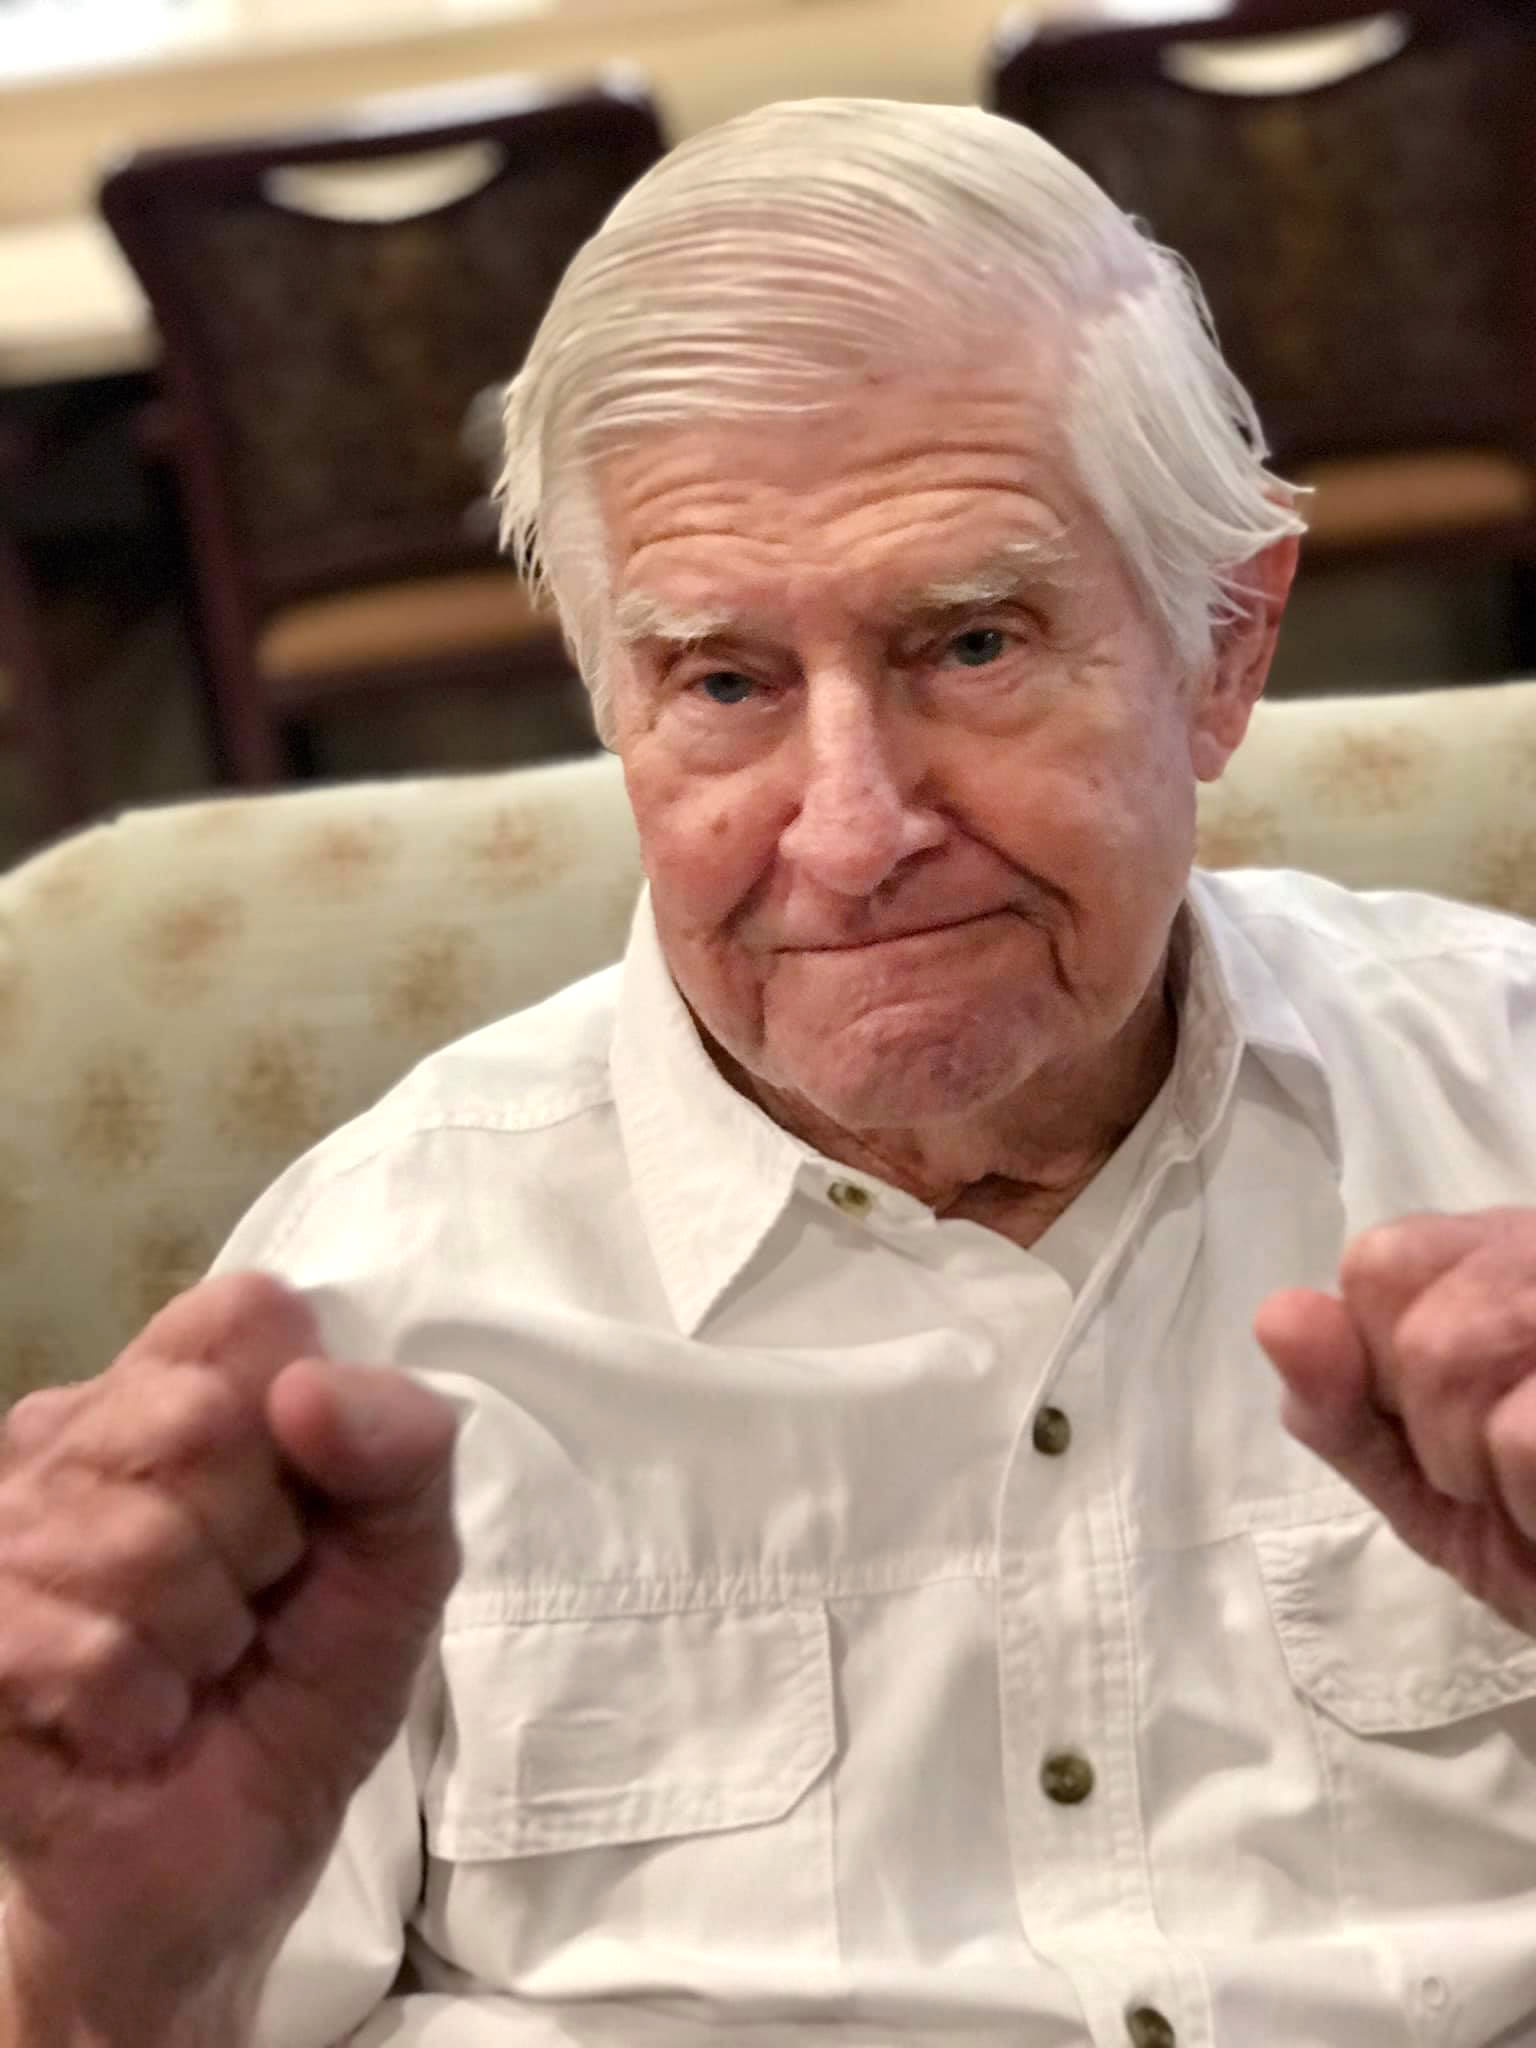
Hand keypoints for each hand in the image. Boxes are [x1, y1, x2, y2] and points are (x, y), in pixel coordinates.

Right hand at [0, 1273, 460, 2040]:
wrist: (219, 1864)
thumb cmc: (303, 1688)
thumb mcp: (403, 1561)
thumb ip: (404, 1448)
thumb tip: (306, 1390)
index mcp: (175, 1387)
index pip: (246, 1313)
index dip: (305, 1417)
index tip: (304, 1507)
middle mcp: (68, 1434)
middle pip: (199, 1419)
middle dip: (260, 1542)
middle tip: (247, 1607)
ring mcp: (2, 1532)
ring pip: (144, 1541)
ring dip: (203, 1639)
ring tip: (190, 1669)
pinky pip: (88, 1648)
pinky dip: (145, 1708)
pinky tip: (134, 1724)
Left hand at [1256, 1208, 1535, 1633]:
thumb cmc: (1534, 1533)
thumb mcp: (1419, 1479)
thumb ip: (1338, 1403)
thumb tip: (1277, 1318)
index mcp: (1501, 1255)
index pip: (1381, 1263)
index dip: (1387, 1367)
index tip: (1450, 1427)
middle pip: (1419, 1329)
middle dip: (1443, 1439)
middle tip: (1508, 1475)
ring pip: (1456, 1357)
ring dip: (1489, 1475)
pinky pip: (1523, 1436)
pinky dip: (1533, 1506)